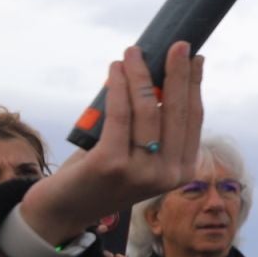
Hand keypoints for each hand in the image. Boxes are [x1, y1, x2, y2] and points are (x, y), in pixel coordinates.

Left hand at [20, 43, 203, 245]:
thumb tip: (161, 78)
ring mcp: (140, 171)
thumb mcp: (136, 154)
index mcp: (181, 170)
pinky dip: (119, 87)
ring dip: (141, 74)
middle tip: (177, 44)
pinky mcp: (110, 164)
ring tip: (133, 52)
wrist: (62, 212)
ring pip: (147, 110)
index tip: (195, 58)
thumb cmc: (100, 176)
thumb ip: (153, 129)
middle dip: (177, 73)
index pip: (194, 119)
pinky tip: (116, 70)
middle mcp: (167, 174)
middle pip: (176, 112)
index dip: (195, 85)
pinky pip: (119, 116)